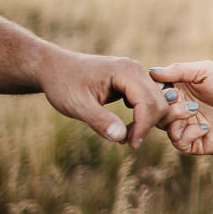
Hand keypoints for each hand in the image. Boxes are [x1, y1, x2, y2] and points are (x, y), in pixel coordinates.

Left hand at [37, 51, 169, 148]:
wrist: (54, 68)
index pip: (148, 103)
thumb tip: (121, 137)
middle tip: (125, 142)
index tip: (130, 145)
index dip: (142, 127)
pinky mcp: (134, 81)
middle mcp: (136, 69)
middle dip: (146, 126)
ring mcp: (137, 74)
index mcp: (126, 71)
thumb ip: (100, 121)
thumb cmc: (63, 84)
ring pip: (157, 103)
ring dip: (145, 123)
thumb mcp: (77, 105)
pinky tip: (125, 126)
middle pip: (158, 103)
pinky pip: (149, 102)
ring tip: (123, 135)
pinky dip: (142, 117)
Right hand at [149, 61, 212, 154]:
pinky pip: (178, 142)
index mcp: (178, 89)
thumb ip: (180, 70)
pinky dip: (187, 134)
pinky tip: (205, 127)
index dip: (155, 90)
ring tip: (194, 110)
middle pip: (154, 109)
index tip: (169, 87)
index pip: (153, 90)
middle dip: (164, 104)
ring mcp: (185, 126)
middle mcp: (178, 108)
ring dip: (175, 117)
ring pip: (162, 125)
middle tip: (179, 99)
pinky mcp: (194, 143)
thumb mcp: (206, 71)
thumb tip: (152, 72)